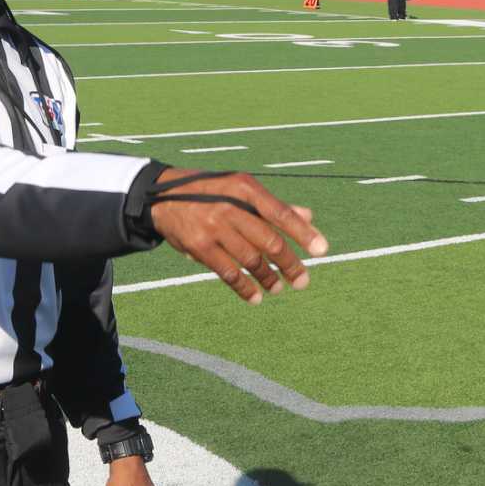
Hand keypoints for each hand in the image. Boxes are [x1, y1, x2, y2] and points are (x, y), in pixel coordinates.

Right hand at [147, 167, 327, 304]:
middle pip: (269, 241)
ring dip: (268, 278)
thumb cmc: (211, 192)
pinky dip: (244, 287)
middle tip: (302, 281)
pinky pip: (228, 272)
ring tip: (278, 289)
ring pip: (250, 259)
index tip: (322, 250)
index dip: (304, 233)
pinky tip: (255, 296)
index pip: (281, 213)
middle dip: (289, 264)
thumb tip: (308, 216)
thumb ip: (274, 205)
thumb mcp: (240, 190)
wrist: (162, 196)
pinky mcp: (199, 246)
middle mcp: (230, 206)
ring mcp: (214, 227)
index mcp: (245, 188)